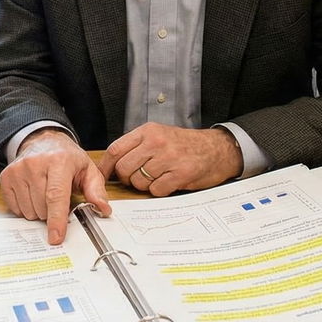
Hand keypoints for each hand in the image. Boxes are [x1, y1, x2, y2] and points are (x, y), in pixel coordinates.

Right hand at [0, 129, 110, 243]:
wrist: (42, 140)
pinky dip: (26, 208)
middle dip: (52, 213)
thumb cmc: (67, 158)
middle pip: (42, 207)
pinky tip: (32, 194)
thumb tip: (103, 209)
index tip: (56, 237)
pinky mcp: (6, 176)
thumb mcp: (87, 170)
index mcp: (59, 161)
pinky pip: (15, 208)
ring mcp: (18, 169)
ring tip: (45, 195)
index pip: (56, 195)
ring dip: (39, 211)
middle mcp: (35, 163)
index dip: (56, 219)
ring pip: (28, 210)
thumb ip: (96, 190)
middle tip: (58, 199)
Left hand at [99, 124, 242, 195]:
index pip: (116, 149)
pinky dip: (159, 190)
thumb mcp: (159, 135)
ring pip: (138, 181)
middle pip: (124, 168)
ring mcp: (169, 158)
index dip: (107, 166)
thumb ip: (137, 146)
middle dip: (128, 179)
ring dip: (145, 185)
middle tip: (139, 178)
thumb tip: (112, 166)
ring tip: (159, 177)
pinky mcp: (180, 174)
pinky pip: (156, 190)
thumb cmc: (186, 145)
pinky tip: (169, 182)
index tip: (104, 176)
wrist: (217, 149)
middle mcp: (157, 142)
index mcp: (148, 131)